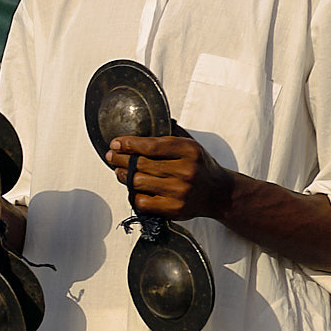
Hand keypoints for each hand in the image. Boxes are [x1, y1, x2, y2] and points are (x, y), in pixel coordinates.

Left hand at [107, 133, 233, 220]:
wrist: (219, 193)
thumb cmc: (201, 166)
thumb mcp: (192, 144)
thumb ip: (172, 133)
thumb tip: (147, 121)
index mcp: (189, 150)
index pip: (151, 146)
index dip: (129, 144)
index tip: (116, 143)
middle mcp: (186, 170)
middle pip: (140, 164)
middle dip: (120, 159)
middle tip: (112, 156)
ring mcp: (180, 191)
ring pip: (138, 182)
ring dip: (123, 176)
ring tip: (119, 171)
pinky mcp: (174, 209)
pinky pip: (142, 201)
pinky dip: (133, 194)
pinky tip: (133, 188)